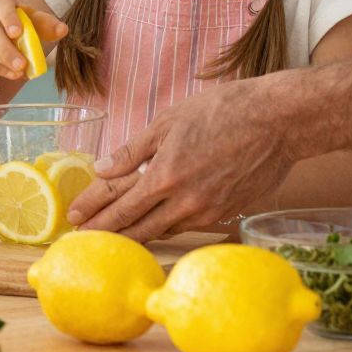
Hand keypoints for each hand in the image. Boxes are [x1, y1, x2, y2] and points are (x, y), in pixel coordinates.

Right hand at [0, 0, 65, 79]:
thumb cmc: (10, 21)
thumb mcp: (27, 19)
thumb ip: (43, 23)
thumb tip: (63, 30)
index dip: (8, 17)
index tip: (17, 33)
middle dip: (6, 48)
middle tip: (22, 64)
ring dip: (2, 60)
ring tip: (19, 71)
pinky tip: (9, 73)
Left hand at [69, 72, 305, 240]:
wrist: (278, 122)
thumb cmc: (223, 111)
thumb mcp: (169, 120)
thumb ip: (133, 150)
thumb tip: (102, 168)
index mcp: (165, 175)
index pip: (119, 204)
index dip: (94, 215)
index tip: (74, 222)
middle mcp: (184, 201)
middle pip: (136, 227)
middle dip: (107, 234)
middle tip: (84, 240)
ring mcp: (207, 212)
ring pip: (162, 230)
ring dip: (136, 233)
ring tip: (114, 236)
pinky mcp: (227, 215)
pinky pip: (187, 226)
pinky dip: (167, 226)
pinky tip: (156, 223)